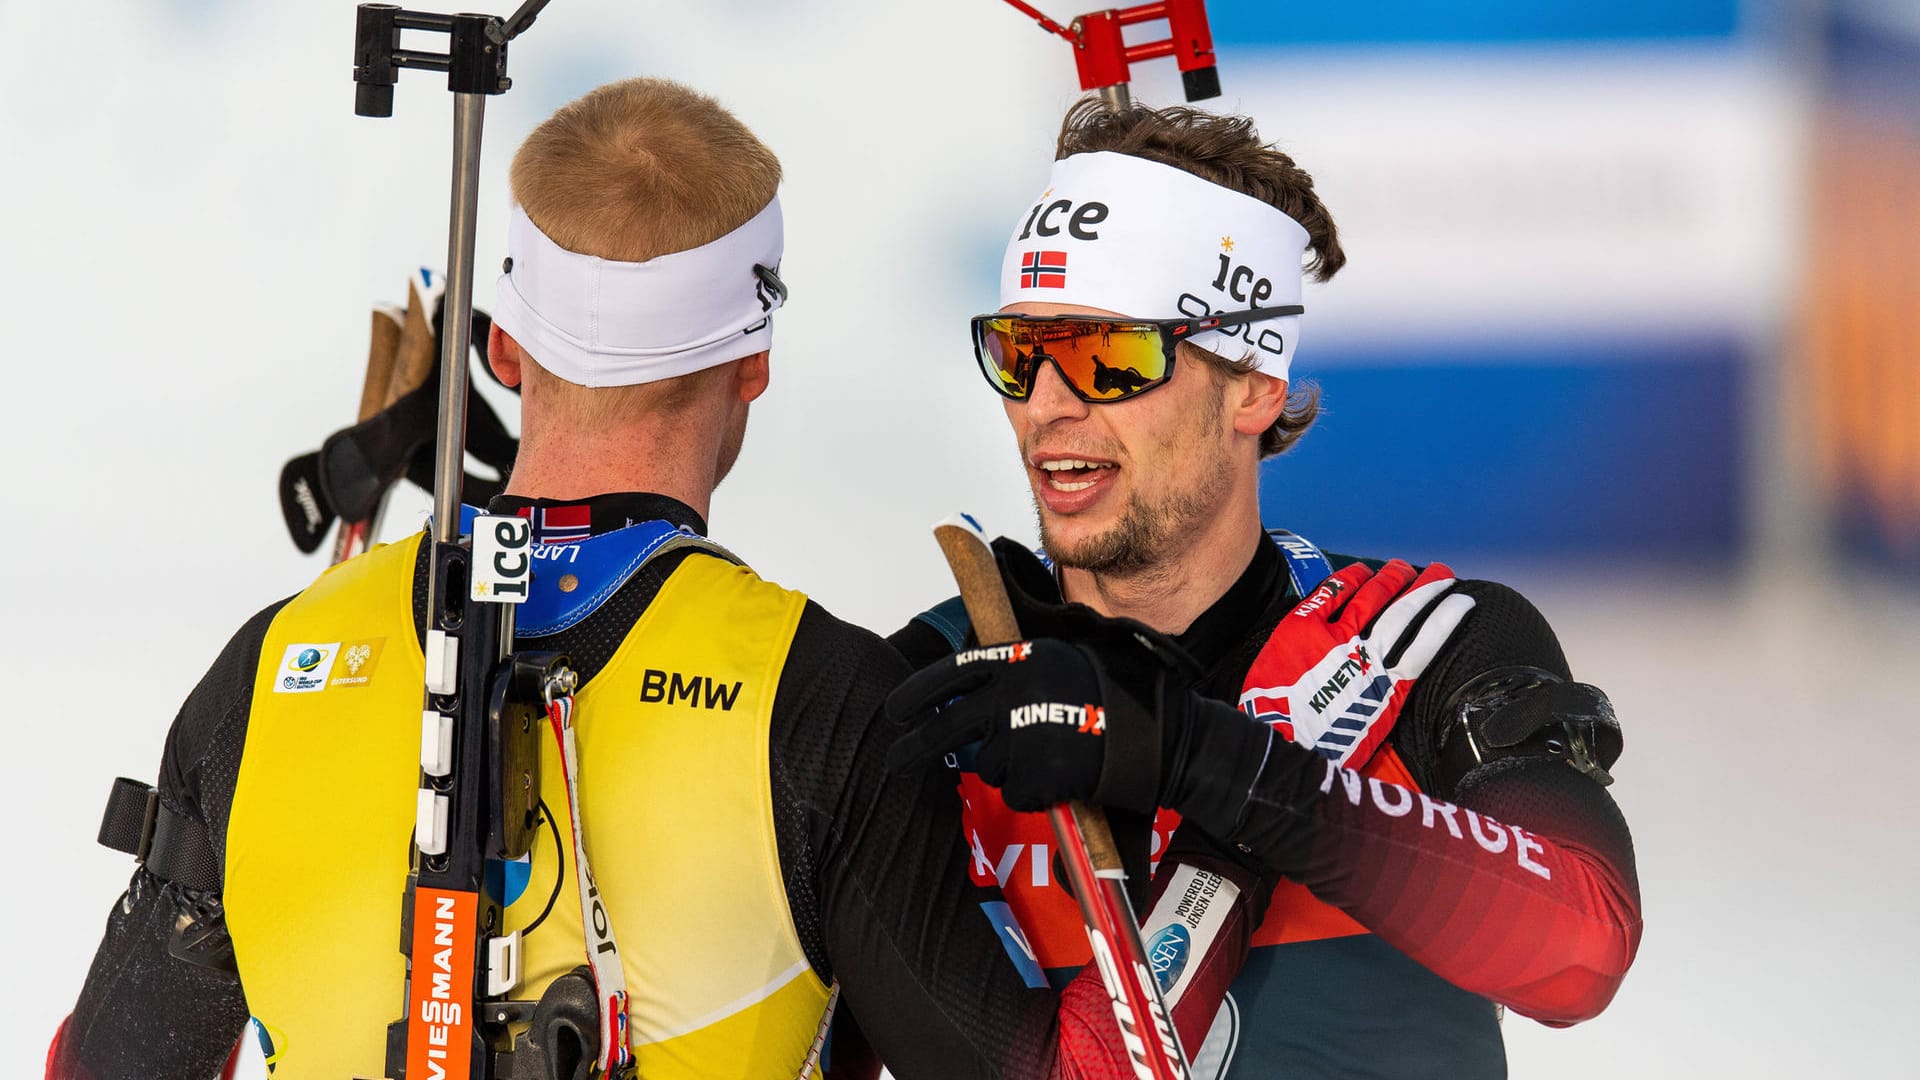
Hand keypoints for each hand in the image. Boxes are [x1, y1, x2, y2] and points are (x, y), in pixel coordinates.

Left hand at [885, 634, 1177, 814]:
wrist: (1164, 735)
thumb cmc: (1122, 694)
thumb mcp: (1068, 657)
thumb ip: (1023, 668)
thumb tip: (979, 683)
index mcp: (1021, 660)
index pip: (952, 674)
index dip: (918, 694)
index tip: (895, 711)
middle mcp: (1014, 696)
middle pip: (948, 728)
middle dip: (915, 748)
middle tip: (895, 762)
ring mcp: (1023, 738)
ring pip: (988, 766)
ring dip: (1007, 769)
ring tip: (1049, 758)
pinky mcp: (1038, 775)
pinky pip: (1017, 794)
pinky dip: (1033, 794)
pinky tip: (1063, 779)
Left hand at [1236, 559, 1474, 767]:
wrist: (1277, 745)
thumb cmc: (1323, 751)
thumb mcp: (1370, 742)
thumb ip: (1386, 713)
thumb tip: (1400, 705)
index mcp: (1388, 689)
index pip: (1427, 643)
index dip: (1447, 618)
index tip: (1464, 600)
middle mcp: (1367, 658)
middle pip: (1405, 612)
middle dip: (1427, 588)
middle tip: (1441, 572)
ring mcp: (1334, 639)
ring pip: (1372, 597)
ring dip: (1391, 579)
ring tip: (1403, 568)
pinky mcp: (1301, 628)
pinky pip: (1330, 594)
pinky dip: (1348, 579)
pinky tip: (1361, 571)